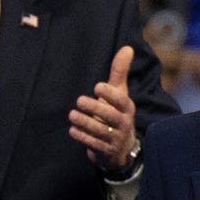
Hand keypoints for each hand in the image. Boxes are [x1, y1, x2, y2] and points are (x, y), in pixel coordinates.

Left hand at [70, 45, 139, 170]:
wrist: (120, 148)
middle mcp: (123, 124)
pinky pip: (94, 144)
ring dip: (85, 123)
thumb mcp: (120, 93)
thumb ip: (120, 71)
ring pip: (100, 131)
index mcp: (127, 108)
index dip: (110, 94)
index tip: (97, 86)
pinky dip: (82, 137)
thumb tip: (127, 48)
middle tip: (79, 101)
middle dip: (95, 108)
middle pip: (110, 116)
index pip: (121, 101)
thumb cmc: (116, 113)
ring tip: (72, 115)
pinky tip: (72, 130)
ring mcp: (115, 139)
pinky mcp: (106, 151)